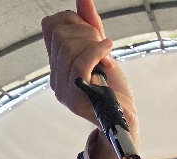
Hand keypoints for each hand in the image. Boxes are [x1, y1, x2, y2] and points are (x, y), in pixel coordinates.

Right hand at [42, 0, 139, 158]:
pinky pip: (80, 62)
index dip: (72, 19)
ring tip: (108, 56)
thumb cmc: (115, 90)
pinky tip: (109, 52)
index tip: (92, 30)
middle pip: (61, 34)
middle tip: (104, 46)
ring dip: (94, 44)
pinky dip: (97, 50)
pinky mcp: (74, 97)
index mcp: (58, 66)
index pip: (51, 27)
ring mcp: (62, 89)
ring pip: (69, 46)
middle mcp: (55, 78)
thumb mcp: (103, 52)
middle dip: (87, 32)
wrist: (125, 121)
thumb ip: (91, 27)